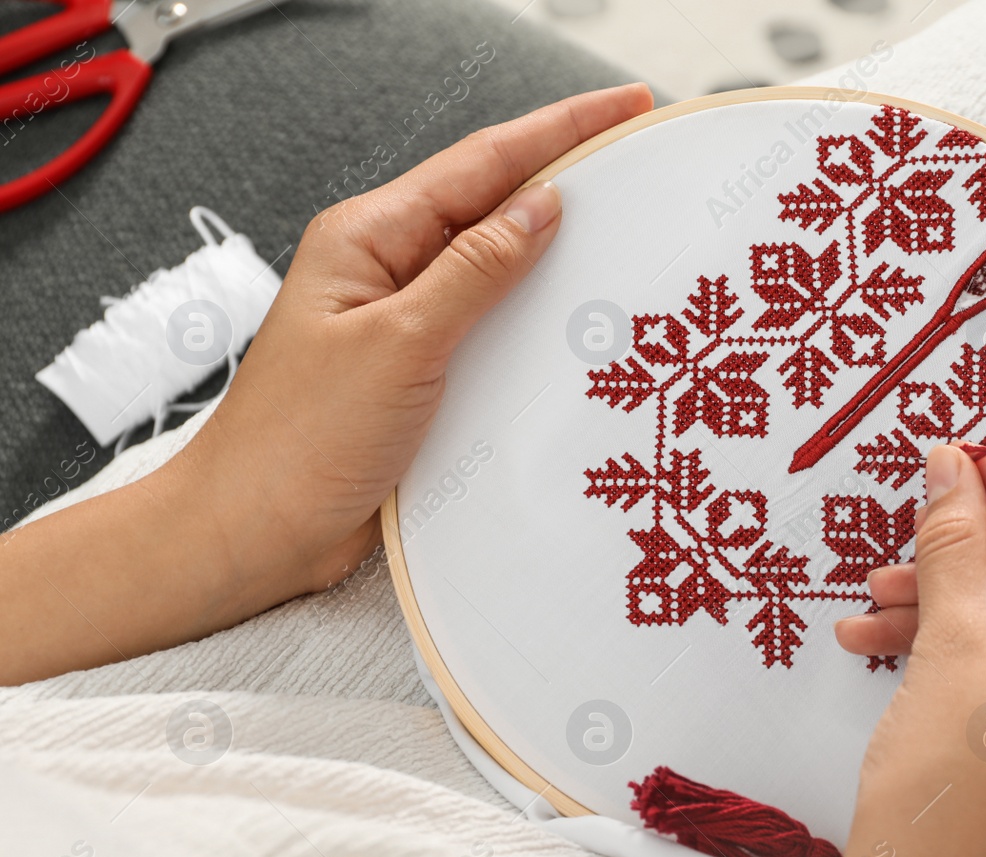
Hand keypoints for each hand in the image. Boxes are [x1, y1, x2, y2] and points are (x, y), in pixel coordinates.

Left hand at [175, 82, 653, 602]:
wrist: (258, 534)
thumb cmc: (298, 442)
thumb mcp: (399, 343)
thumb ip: (474, 271)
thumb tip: (541, 206)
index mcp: (368, 237)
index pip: (481, 163)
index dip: (559, 131)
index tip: (623, 106)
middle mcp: (388, 270)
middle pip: (493, 204)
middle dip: (567, 176)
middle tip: (640, 157)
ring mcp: (407, 322)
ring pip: (498, 267)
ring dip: (557, 251)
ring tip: (627, 232)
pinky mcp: (423, 374)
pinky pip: (492, 327)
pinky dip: (537, 316)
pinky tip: (577, 320)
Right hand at [832, 445, 985, 856]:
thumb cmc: (953, 785)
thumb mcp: (951, 645)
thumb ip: (957, 543)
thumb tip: (951, 465)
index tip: (956, 459)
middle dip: (974, 551)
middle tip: (909, 525)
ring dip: (957, 604)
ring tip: (872, 603)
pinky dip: (972, 651)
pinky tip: (885, 641)